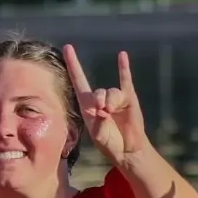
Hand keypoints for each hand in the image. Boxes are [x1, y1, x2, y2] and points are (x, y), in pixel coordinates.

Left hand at [65, 47, 152, 165]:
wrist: (127, 150)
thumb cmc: (110, 143)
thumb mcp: (98, 134)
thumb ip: (99, 122)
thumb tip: (105, 109)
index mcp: (88, 105)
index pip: (78, 80)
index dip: (73, 64)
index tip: (68, 47)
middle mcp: (101, 99)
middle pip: (98, 91)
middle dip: (99, 101)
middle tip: (103, 112)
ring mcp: (116, 98)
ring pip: (112, 92)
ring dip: (112, 102)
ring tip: (111, 113)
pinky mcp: (129, 99)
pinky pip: (126, 81)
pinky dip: (124, 68)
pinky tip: (122, 55)